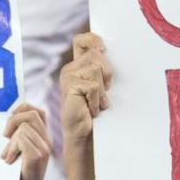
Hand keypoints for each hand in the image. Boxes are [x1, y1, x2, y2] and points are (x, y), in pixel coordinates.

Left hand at [2, 102, 50, 179]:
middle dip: (13, 120)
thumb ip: (18, 137)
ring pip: (24, 127)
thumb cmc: (16, 177)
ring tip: (8, 155)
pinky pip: (21, 139)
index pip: (38, 111)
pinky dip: (11, 148)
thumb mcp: (18, 152)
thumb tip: (8, 121)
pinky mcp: (38, 156)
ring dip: (10, 140)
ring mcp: (44, 149)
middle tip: (5, 137)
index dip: (23, 109)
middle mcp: (47, 142)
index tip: (10, 122)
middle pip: (31, 114)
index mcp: (43, 139)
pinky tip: (9, 160)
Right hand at [60, 33, 112, 179]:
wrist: (85, 139)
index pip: (83, 40)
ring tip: (97, 104)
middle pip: (98, 55)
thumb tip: (110, 52)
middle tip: (103, 95)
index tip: (104, 51)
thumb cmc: (96, 116)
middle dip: (107, 74)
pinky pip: (94, 86)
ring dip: (103, 90)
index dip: (94, 40)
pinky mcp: (70, 89)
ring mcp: (68, 78)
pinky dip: (98, 100)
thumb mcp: (102, 89)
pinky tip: (93, 111)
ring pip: (98, 69)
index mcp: (77, 67)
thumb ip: (102, 70)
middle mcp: (69, 70)